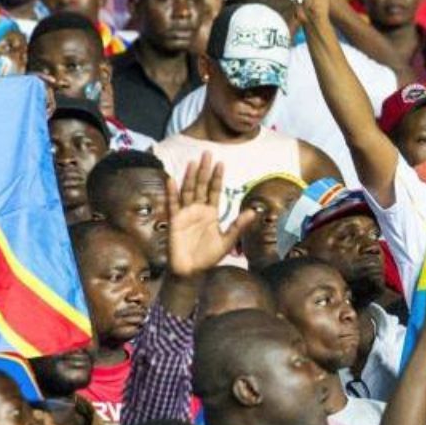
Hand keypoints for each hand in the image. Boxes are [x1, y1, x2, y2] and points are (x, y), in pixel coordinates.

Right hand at [165, 154, 255, 276]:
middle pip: (201, 186)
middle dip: (204, 170)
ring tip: (193, 162)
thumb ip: (239, 226)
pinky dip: (172, 192)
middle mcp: (198, 210)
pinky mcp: (174, 220)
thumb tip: (254, 211)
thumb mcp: (227, 241)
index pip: (215, 191)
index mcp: (211, 213)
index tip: (221, 162)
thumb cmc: (208, 257)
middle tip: (207, 153)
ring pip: (188, 191)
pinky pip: (173, 204)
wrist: (191, 271)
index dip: (217, 177)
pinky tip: (172, 179)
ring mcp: (185, 214)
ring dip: (190, 176)